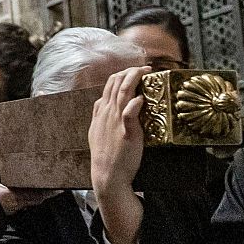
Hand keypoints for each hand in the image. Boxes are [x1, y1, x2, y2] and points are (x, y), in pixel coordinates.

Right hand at [0, 149, 56, 214]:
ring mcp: (15, 207)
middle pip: (38, 199)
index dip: (50, 192)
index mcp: (17, 196)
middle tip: (55, 189)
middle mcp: (19, 203)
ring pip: (32, 202)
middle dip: (47, 194)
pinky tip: (27, 196)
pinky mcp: (10, 209)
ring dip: (39, 197)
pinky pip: (24, 204)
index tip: (59, 189)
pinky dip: (29, 200)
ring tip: (45, 191)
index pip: (38, 195)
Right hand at [90, 65, 149, 243]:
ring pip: (122, 93)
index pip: (108, 86)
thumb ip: (102, 117)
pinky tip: (142, 98)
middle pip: (115, 84)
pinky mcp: (126, 132)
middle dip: (130, 72)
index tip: (133, 72)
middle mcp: (106, 113)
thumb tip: (106, 105)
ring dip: (134, 79)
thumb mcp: (97, 133)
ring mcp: (115, 122)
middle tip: (144, 68)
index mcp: (100, 112)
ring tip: (146, 72)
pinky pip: (129, 113)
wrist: (107, 175)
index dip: (121, 75)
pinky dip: (135, 103)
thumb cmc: (105, 156)